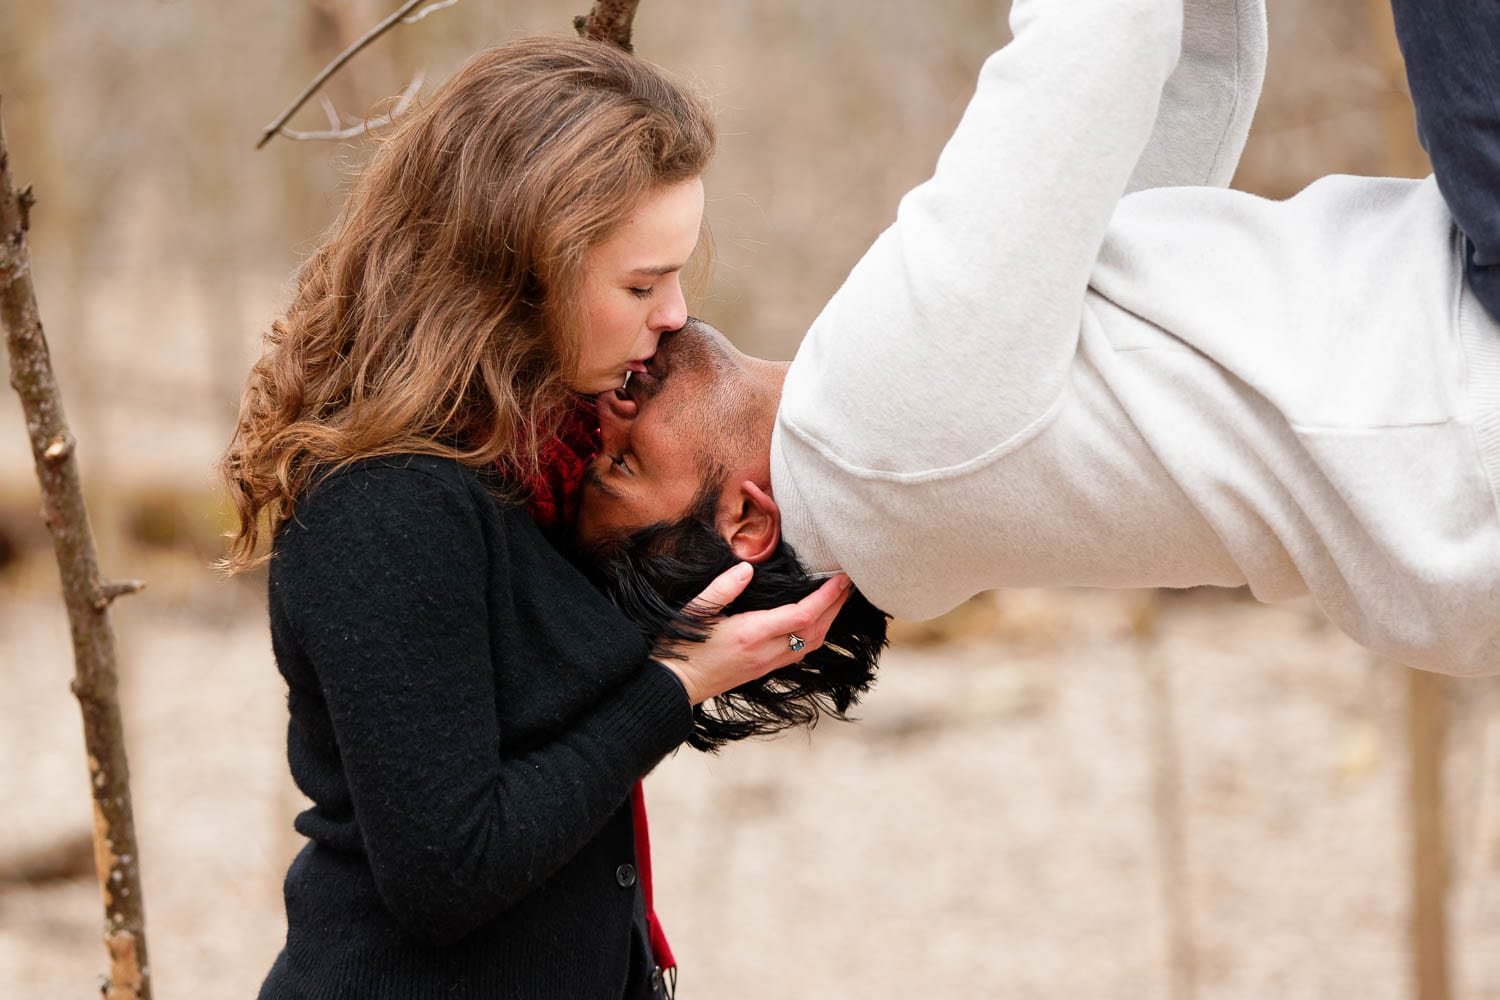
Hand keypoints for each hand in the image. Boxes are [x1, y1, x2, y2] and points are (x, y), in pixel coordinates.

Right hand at [655, 562, 853, 704]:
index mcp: (751, 634)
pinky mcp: (764, 670)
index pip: (802, 615)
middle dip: (836, 606)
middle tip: (849, 582)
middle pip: (816, 631)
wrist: (674, 686)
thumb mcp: (695, 611)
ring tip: (838, 598)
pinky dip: (815, 633)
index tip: (840, 578)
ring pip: (812, 644)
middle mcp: (765, 652)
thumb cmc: (682, 646)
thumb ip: (722, 588)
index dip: (826, 596)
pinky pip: (800, 652)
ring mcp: (767, 665)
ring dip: (829, 621)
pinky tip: (816, 620)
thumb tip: (747, 567)